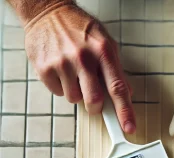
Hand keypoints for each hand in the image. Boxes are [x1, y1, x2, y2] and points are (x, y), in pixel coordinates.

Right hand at [24, 2, 134, 132]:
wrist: (48, 12)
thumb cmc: (80, 29)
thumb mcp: (105, 43)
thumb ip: (116, 70)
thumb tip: (127, 94)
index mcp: (103, 51)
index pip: (117, 88)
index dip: (125, 111)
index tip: (129, 128)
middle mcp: (83, 58)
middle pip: (94, 100)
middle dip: (95, 106)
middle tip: (93, 98)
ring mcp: (62, 63)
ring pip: (74, 99)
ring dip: (77, 92)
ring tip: (74, 73)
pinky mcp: (45, 69)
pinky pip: (58, 93)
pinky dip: (62, 86)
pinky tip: (61, 70)